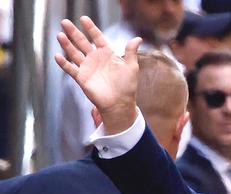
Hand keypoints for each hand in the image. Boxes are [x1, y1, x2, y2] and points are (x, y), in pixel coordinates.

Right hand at [55, 16, 141, 133]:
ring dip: (66, 45)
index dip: (91, 28)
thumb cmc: (127, 86)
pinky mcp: (82, 78)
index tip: (84, 19)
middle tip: (65, 22)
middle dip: (74, 32)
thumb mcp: (131, 67)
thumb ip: (131, 52)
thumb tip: (138, 38)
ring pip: (74, 53)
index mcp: (107, 54)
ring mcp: (87, 68)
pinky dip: (64, 63)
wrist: (120, 103)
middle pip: (82, 42)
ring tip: (60, 35)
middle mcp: (95, 59)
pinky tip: (58, 56)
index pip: (97, 38)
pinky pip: (71, 69)